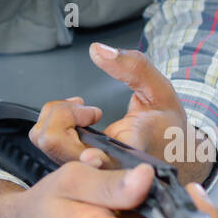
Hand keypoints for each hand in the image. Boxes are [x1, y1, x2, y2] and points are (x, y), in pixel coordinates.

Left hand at [29, 42, 216, 185]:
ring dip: (56, 117)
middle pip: (53, 143)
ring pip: (45, 142)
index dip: (87, 151)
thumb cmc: (169, 126)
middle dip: (60, 113)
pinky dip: (56, 123)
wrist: (173, 154)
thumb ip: (133, 66)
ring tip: (83, 110)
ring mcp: (85, 166)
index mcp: (129, 151)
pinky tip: (79, 117)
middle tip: (83, 106)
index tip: (93, 137)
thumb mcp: (160, 89)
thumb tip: (97, 50)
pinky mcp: (75, 163)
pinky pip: (49, 143)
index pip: (99, 159)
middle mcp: (101, 165)